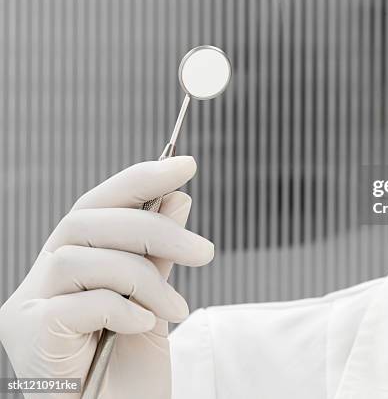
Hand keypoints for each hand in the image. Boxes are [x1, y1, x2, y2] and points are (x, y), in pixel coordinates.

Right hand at [0, 156, 213, 398]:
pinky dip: (123, 307)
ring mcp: (30, 304)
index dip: (141, 179)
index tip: (186, 165)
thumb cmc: (127, 373)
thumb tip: (178, 199)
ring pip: (85, 257)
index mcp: (73, 260)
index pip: (101, 203)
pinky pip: (80, 301)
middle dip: (155, 230)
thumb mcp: (153, 302)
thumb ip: (157, 254)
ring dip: (146, 279)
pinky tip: (145, 324)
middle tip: (206, 252)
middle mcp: (43, 275)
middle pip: (91, 221)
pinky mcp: (28, 334)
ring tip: (177, 309)